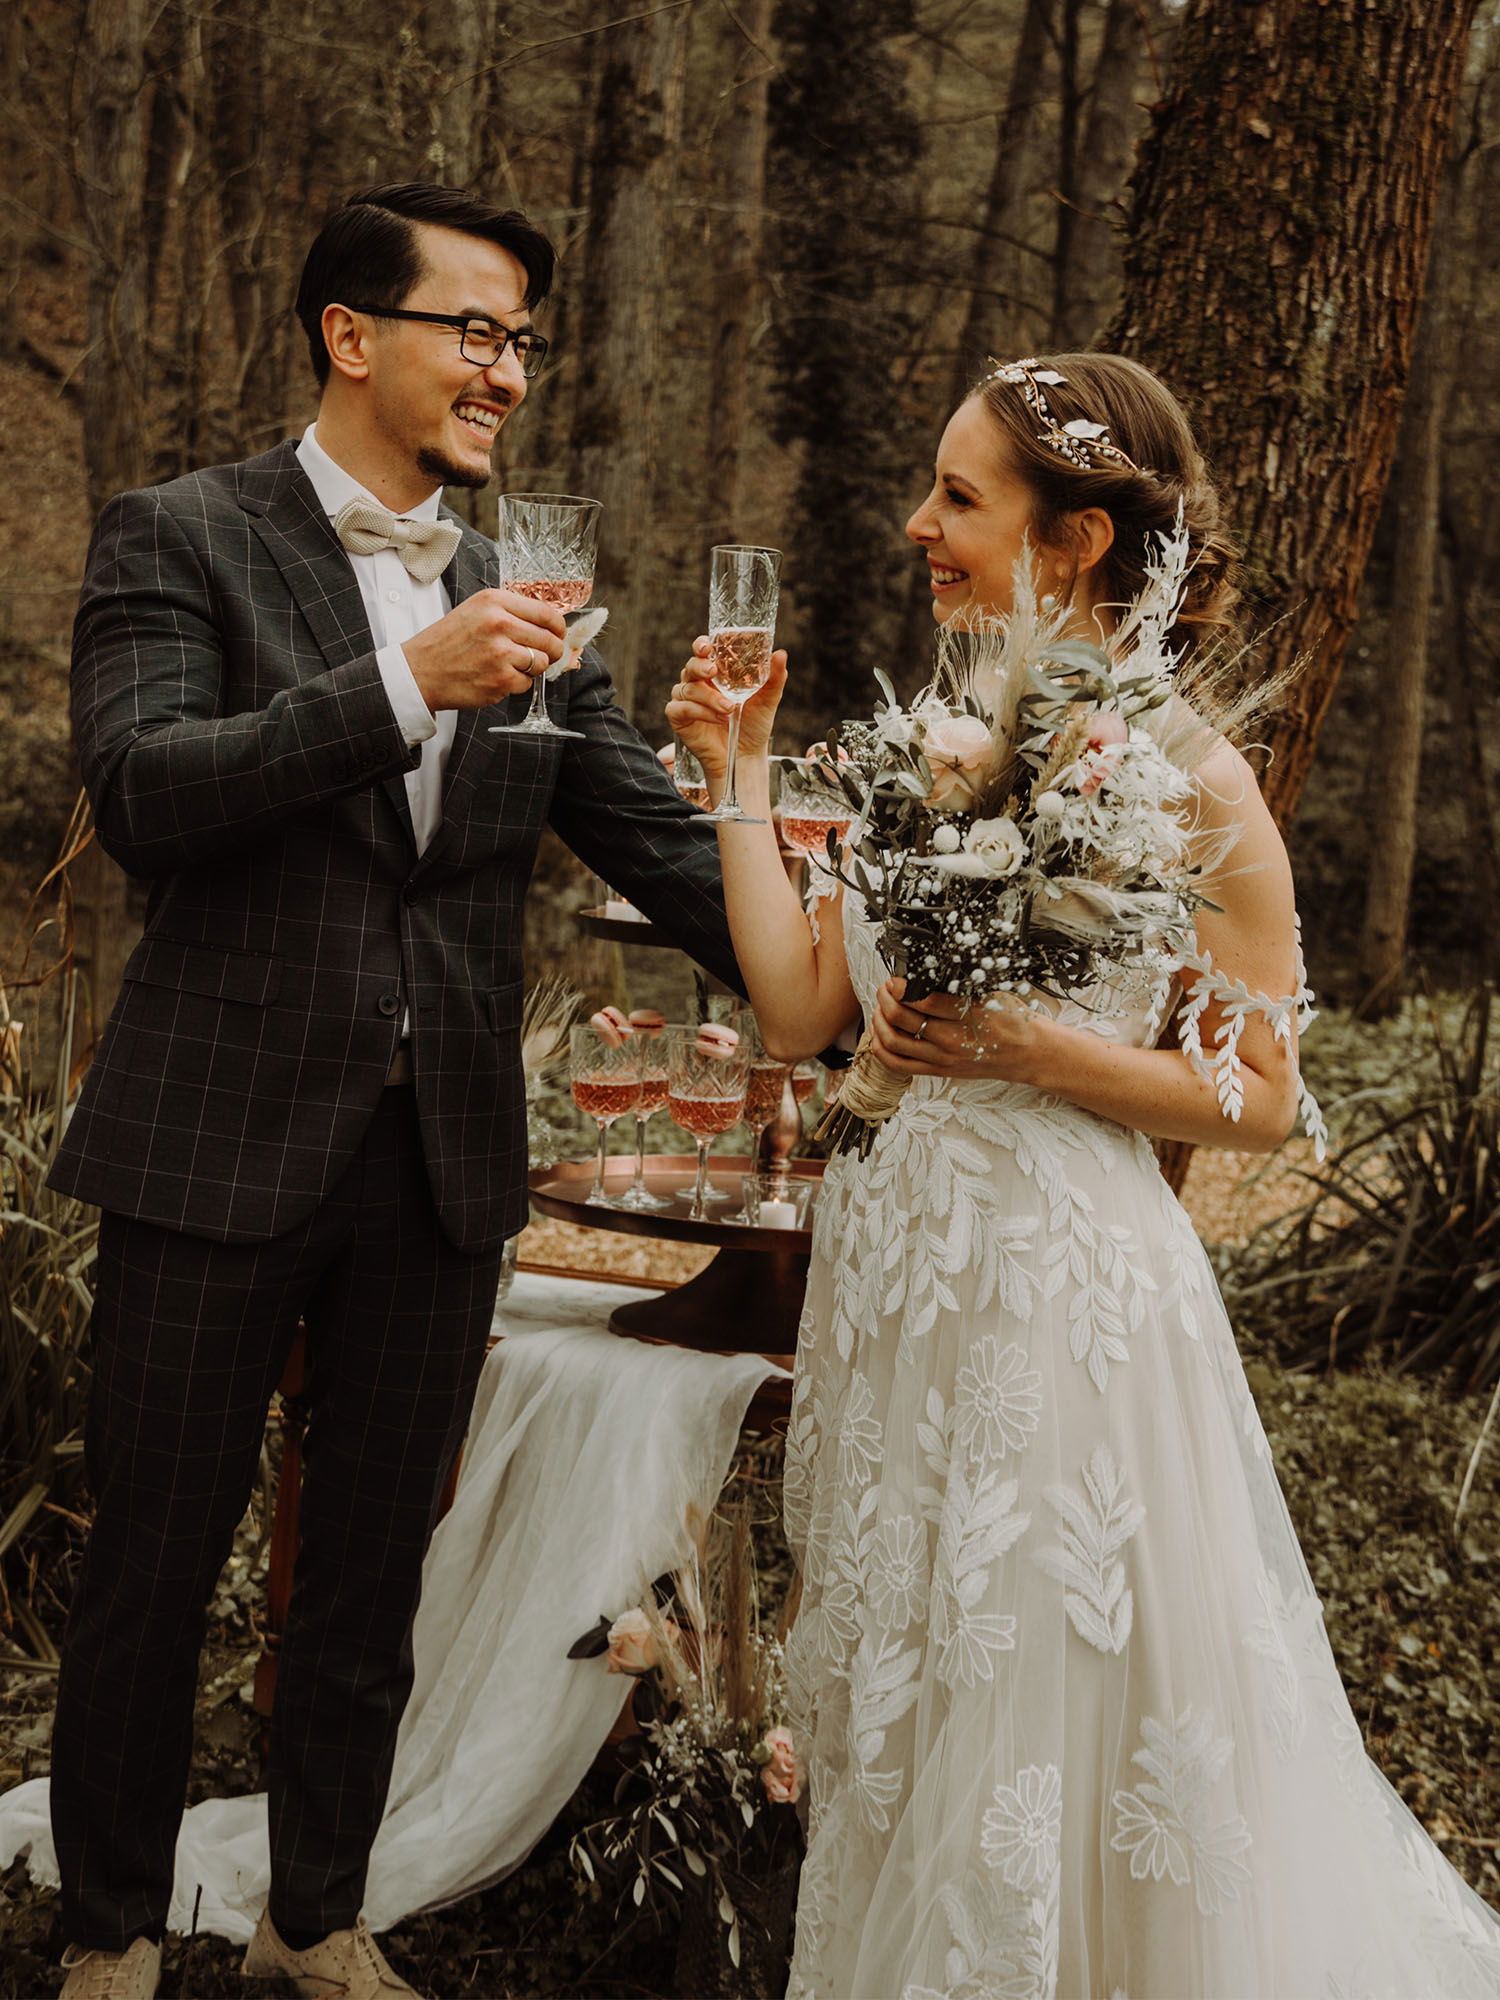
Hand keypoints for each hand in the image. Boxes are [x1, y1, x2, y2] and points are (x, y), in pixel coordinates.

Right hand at [402, 589, 566, 710]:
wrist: (419, 672)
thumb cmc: (447, 642)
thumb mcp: (475, 611)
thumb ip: (509, 612)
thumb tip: (548, 624)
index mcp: (494, 601)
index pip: (546, 613)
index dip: (558, 627)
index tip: (558, 634)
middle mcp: (499, 623)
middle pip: (549, 639)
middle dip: (550, 651)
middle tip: (541, 656)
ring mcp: (501, 652)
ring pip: (541, 662)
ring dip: (531, 668)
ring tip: (508, 666)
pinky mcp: (501, 679)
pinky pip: (527, 683)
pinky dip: (516, 684)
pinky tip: (496, 677)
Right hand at [664, 638, 786, 781]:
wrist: (746, 755)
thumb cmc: (754, 725)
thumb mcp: (768, 699)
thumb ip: (774, 676)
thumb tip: (780, 654)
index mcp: (715, 673)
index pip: (703, 651)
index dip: (701, 645)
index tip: (707, 647)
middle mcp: (698, 683)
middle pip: (690, 666)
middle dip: (700, 667)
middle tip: (713, 672)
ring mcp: (686, 700)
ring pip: (687, 688)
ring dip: (709, 697)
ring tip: (729, 709)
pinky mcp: (679, 718)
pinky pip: (680, 708)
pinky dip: (699, 712)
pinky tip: (716, 719)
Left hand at [869, 978, 1043, 1081]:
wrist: (1029, 1053)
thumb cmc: (1013, 1020)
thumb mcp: (991, 994)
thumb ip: (959, 987)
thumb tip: (924, 974)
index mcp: (966, 1014)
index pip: (922, 999)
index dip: (899, 986)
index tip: (894, 979)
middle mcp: (952, 1039)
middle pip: (901, 1018)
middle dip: (884, 999)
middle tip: (884, 989)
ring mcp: (943, 1058)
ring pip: (894, 1041)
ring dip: (879, 1021)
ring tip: (880, 1008)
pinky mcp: (940, 1071)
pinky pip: (899, 1065)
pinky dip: (882, 1049)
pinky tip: (880, 1035)